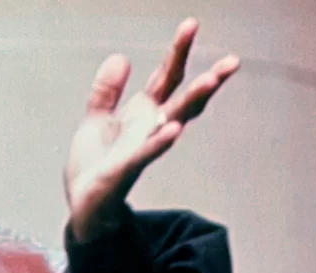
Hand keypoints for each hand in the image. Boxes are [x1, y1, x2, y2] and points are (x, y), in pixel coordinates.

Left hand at [64, 18, 238, 243]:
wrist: (83, 206)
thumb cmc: (94, 166)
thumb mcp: (96, 118)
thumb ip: (107, 90)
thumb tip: (121, 57)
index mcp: (144, 113)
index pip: (167, 76)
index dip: (178, 51)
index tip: (192, 24)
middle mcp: (150, 129)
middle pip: (183, 98)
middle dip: (207, 79)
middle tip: (231, 61)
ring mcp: (143, 148)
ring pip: (173, 121)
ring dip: (192, 102)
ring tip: (210, 82)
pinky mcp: (127, 168)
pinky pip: (147, 152)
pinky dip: (161, 141)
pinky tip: (174, 129)